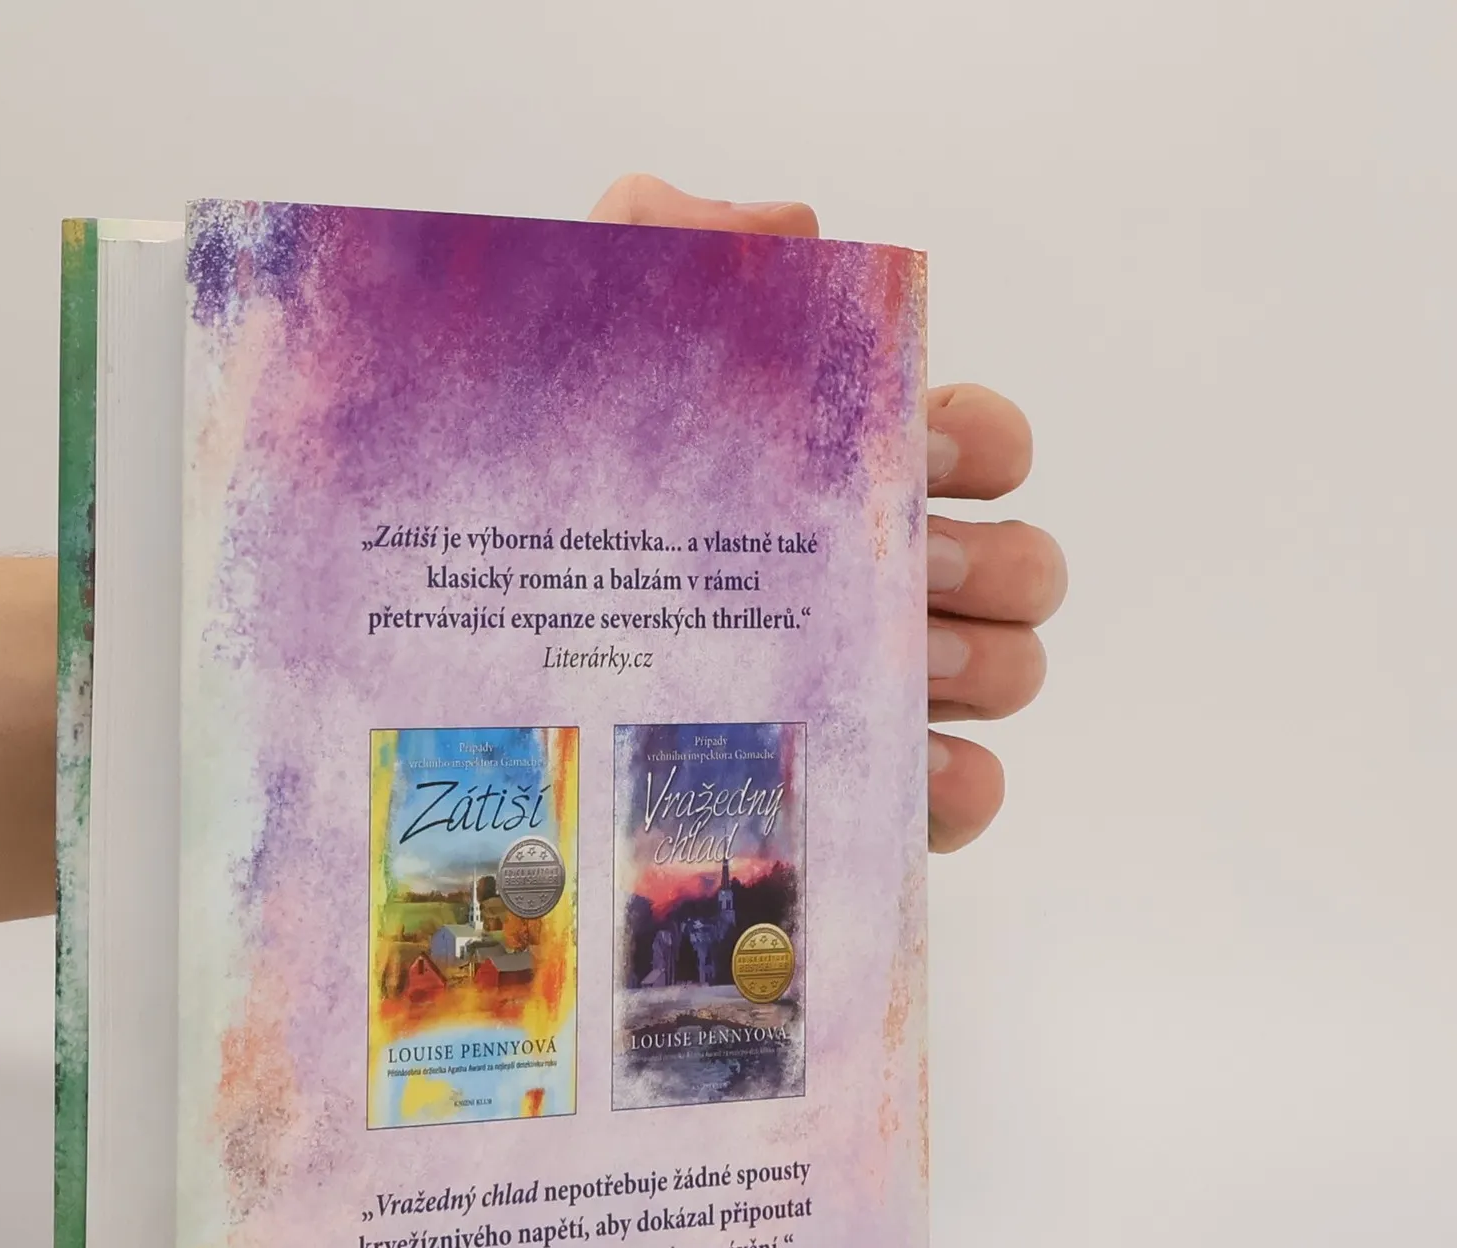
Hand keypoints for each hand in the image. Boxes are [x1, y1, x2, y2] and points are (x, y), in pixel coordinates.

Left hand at [590, 175, 1062, 851]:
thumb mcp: (574, 348)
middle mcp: (875, 579)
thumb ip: (663, 243)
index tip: (914, 445)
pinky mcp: (852, 785)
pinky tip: (903, 767)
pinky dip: (961, 781)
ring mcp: (874, 688)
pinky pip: (964, 790)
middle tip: (903, 571)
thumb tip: (792, 230)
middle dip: (988, 564)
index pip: (982, 441)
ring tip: (895, 670)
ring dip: (983, 665)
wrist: (453, 632)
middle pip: (1021, 565)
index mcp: (839, 475)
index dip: (980, 440)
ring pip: (1012, 669)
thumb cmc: (530, 493)